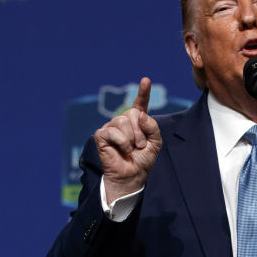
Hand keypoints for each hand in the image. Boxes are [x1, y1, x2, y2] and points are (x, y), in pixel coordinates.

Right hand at [93, 77, 162, 201]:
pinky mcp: (101, 135)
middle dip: (140, 132)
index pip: (139, 104)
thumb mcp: (155, 142)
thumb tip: (139, 114)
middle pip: (132, 113)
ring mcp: (111, 127)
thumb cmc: (143, 160)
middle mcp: (123, 121)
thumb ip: (152, 126)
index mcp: (137, 121)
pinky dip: (122, 142)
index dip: (143, 92)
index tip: (146, 80)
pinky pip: (113, 131)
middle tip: (139, 146)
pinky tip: (122, 151)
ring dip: (132, 138)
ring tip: (131, 149)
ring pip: (122, 121)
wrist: (132, 175)